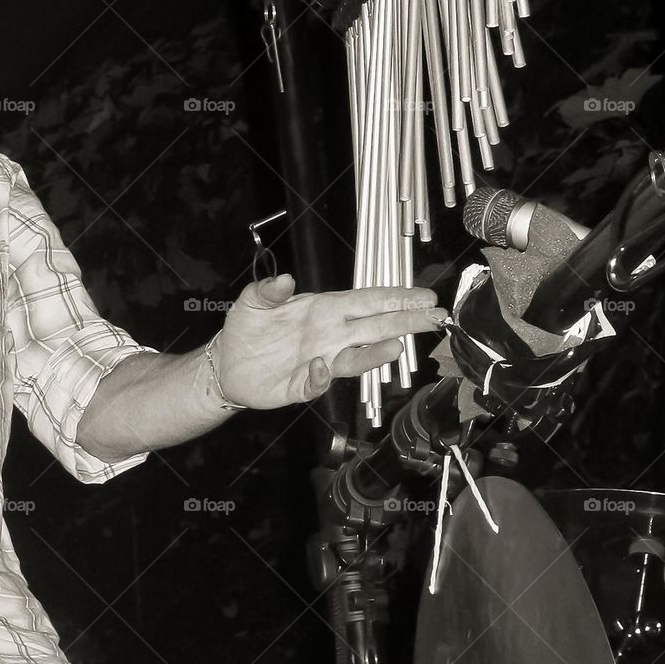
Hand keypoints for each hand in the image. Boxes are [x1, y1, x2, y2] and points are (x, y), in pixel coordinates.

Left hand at [211, 275, 445, 408]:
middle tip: (438, 318)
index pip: (368, 300)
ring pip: (358, 355)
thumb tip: (286, 279)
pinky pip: (319, 382)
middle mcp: (330, 334)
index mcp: (324, 308)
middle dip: (407, 321)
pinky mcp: (305, 384)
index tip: (424, 296)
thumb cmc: (246, 328)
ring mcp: (321, 360)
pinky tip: (321, 368)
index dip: (396, 297)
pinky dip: (321, 375)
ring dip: (378, 352)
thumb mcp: (252, 302)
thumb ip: (269, 290)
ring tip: (399, 346)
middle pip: (375, 326)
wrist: (226, 365)